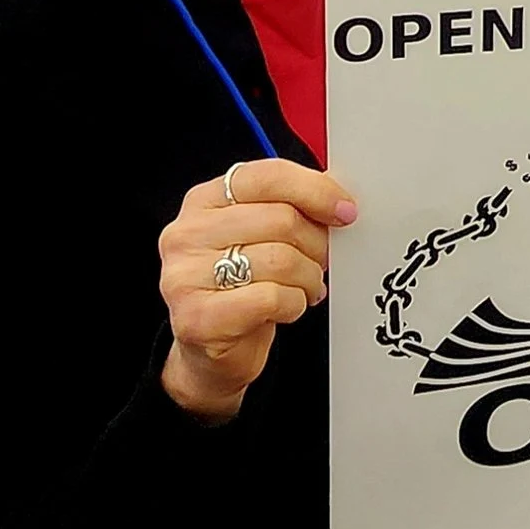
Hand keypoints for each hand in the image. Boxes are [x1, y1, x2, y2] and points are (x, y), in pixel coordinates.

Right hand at [157, 159, 354, 419]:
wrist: (212, 352)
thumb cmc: (245, 286)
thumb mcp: (262, 237)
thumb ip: (290, 209)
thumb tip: (339, 199)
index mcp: (203, 201)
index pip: (267, 177)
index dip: (315, 191)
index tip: (345, 211)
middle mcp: (185, 233)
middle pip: (281, 219)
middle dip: (317, 243)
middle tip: (323, 261)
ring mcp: (183, 276)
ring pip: (280, 259)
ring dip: (308, 277)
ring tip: (306, 287)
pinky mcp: (196, 317)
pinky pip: (271, 298)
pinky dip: (294, 304)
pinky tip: (288, 307)